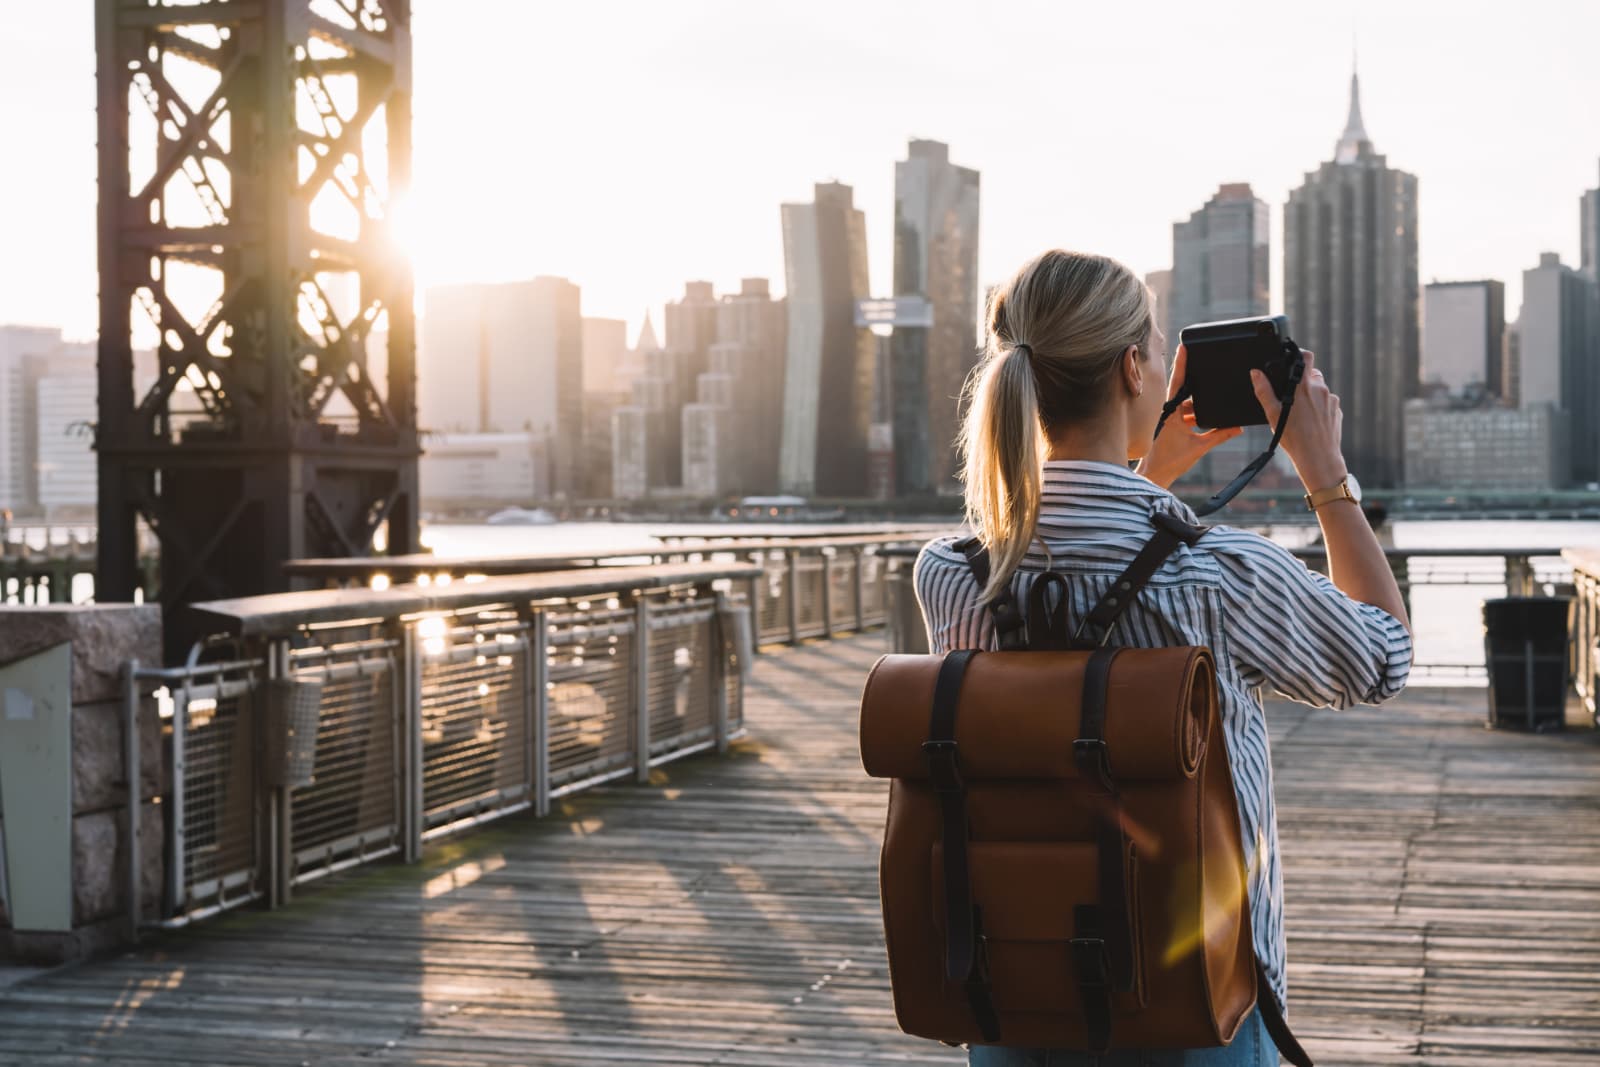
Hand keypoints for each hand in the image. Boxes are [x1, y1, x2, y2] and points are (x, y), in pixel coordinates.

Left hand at [1135, 343, 1244, 488]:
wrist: (1155, 475)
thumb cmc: (1171, 461)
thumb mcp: (1199, 447)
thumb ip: (1220, 435)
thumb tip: (1238, 427)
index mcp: (1170, 411)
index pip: (1178, 382)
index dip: (1182, 363)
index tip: (1184, 346)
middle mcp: (1166, 411)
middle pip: (1183, 388)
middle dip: (1195, 380)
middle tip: (1205, 363)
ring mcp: (1166, 417)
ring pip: (1184, 402)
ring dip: (1196, 401)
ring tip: (1212, 393)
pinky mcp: (1168, 424)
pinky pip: (1183, 412)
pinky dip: (1193, 412)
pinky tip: (1204, 414)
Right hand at [1249, 351, 1347, 489]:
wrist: (1318, 458)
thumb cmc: (1293, 437)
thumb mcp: (1273, 414)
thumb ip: (1264, 390)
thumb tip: (1256, 373)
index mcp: (1303, 386)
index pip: (1306, 357)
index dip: (1299, 355)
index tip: (1291, 360)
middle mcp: (1320, 389)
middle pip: (1312, 374)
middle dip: (1302, 381)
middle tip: (1291, 396)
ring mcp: (1331, 400)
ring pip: (1320, 390)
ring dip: (1311, 395)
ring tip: (1300, 414)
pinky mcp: (1337, 411)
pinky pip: (1327, 403)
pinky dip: (1319, 408)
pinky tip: (1311, 422)